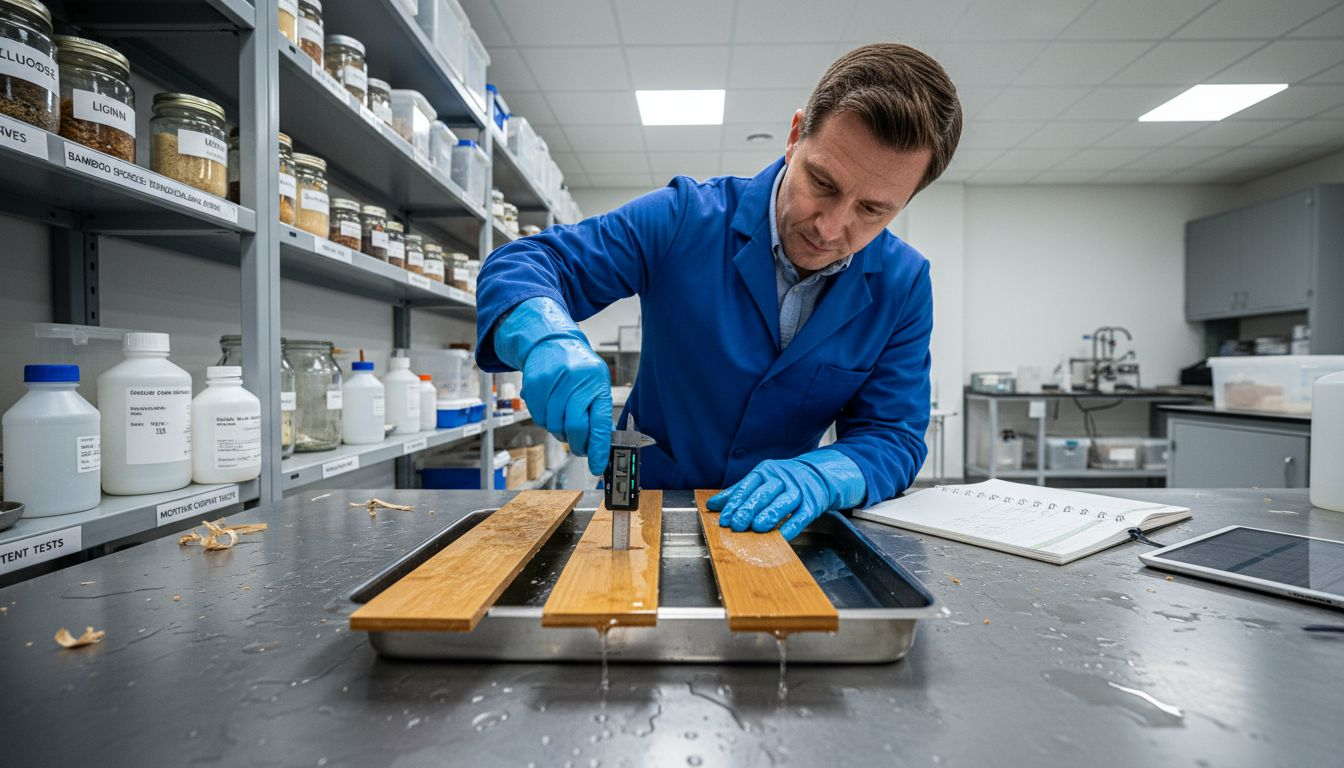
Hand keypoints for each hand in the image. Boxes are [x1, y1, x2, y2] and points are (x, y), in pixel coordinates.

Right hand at [519, 338, 611, 475]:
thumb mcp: (597, 383)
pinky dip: (546, 422)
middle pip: (574, 427)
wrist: (551, 342)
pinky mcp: (534, 385)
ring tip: (564, 421)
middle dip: (577, 444)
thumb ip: (598, 411)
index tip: (598, 466)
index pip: (599, 423)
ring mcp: (553, 382)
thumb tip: (600, 444)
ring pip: (554, 426)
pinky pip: (539, 418)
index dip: (598, 449)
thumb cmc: (579, 367)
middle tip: (580, 447)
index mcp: (596, 383)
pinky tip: (551, 410)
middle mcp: (575, 381)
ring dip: (560, 432)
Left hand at [706, 449, 866, 540]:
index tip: (724, 519)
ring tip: (757, 527)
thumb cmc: (783, 481)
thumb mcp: (760, 481)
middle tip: (737, 525)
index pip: (747, 487)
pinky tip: (780, 537)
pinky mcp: (812, 505)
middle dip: (749, 509)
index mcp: (766, 472)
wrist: (819, 476)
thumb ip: (738, 492)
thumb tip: (712, 505)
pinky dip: (791, 527)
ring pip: (783, 502)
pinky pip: (801, 516)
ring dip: (770, 515)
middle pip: (764, 493)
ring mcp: (798, 491)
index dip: (735, 503)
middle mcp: (782, 479)